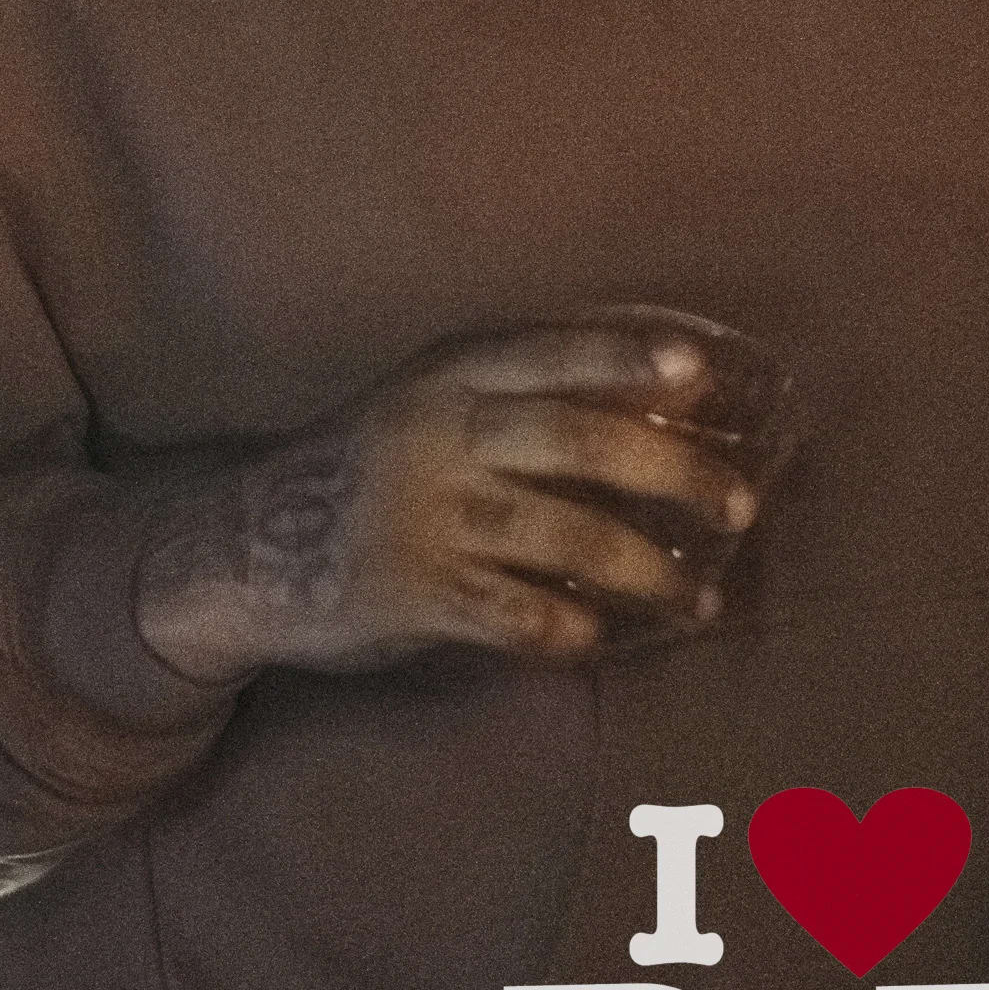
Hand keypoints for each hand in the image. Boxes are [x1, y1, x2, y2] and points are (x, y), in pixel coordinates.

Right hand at [131, 320, 764, 685]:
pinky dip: (561, 625)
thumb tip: (660, 411)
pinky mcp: (407, 590)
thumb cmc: (371, 467)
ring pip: (560, 532)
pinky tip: (595, 636)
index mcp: (450, 373)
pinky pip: (508, 612)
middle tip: (740, 505)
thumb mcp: (427, 403)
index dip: (625, 356)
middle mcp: (438, 431)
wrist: (247, 544)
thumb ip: (517, 398)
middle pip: (576, 439)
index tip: (697, 373)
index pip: (552, 353)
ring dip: (642, 567)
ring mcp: (423, 513)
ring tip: (695, 596)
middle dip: (671, 472)